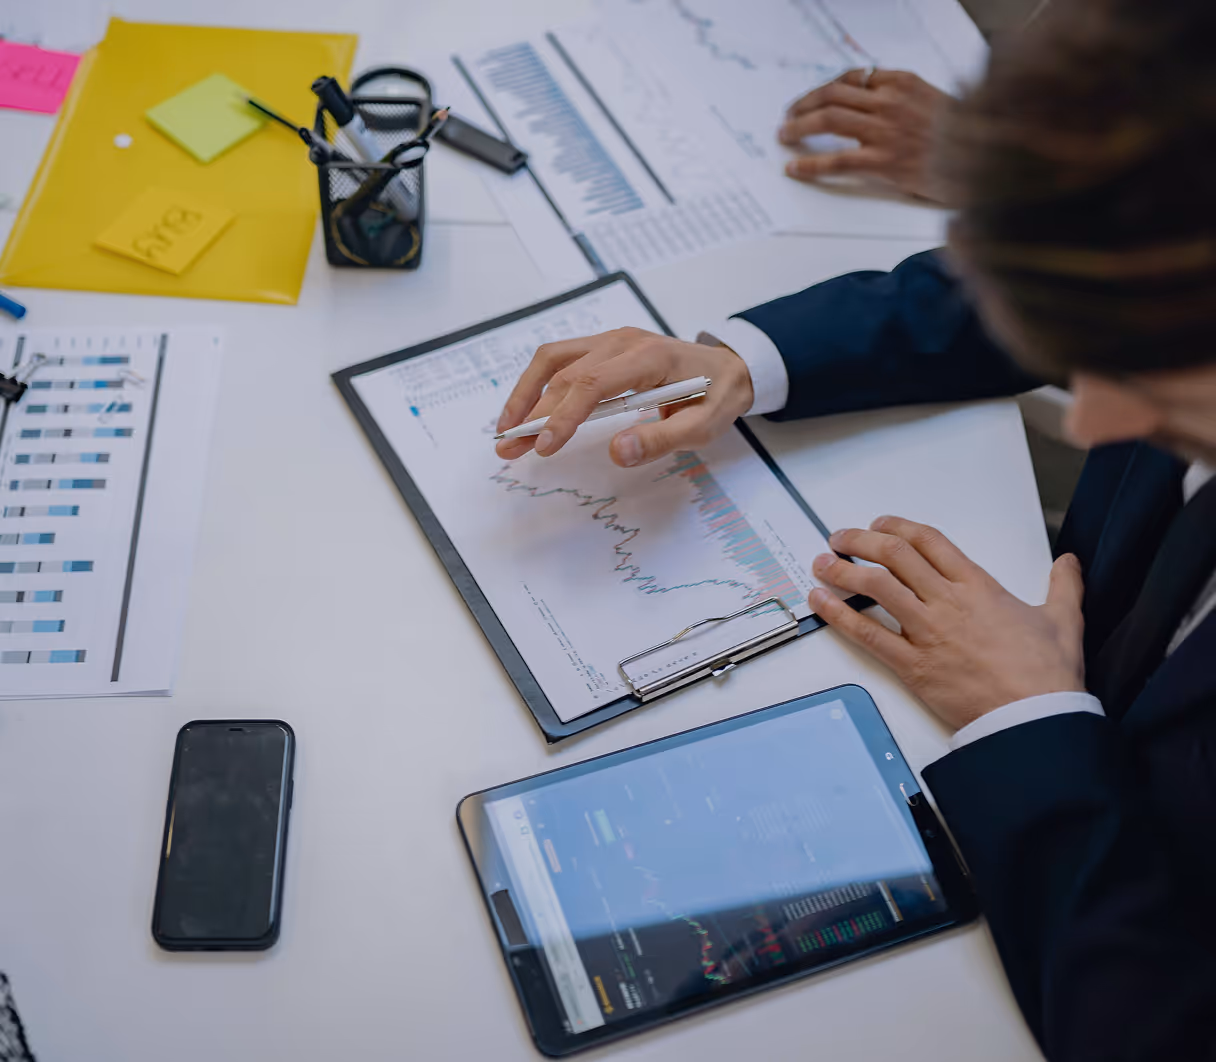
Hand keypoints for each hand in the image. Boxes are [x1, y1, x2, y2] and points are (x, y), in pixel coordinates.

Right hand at [495, 329, 752, 466]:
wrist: (729, 366)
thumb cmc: (716, 396)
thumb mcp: (703, 426)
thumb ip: (661, 439)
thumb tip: (616, 453)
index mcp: (648, 358)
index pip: (593, 383)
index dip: (563, 415)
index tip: (543, 446)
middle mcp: (623, 341)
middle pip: (566, 374)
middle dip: (533, 414)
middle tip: (508, 449)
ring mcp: (610, 340)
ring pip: (553, 360)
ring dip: (525, 393)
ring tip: (505, 429)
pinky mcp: (603, 347)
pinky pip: (561, 359)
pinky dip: (537, 384)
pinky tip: (525, 411)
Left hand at [779, 69, 951, 201]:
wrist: (983, 159)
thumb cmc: (962, 137)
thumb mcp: (934, 103)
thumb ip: (903, 99)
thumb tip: (871, 100)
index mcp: (903, 83)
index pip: (854, 77)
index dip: (826, 88)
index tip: (813, 99)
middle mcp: (891, 101)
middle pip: (833, 93)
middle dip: (804, 104)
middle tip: (789, 117)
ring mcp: (886, 130)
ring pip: (829, 119)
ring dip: (800, 126)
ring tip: (786, 135)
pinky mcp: (883, 161)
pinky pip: (836, 159)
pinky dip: (810, 163)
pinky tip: (796, 167)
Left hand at [808, 516, 1085, 730]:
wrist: (1034, 719)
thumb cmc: (1047, 675)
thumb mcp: (1063, 621)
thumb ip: (1063, 586)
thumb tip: (1069, 563)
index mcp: (978, 586)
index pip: (928, 541)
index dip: (898, 527)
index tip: (880, 524)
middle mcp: (947, 602)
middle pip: (893, 555)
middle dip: (860, 540)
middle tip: (840, 538)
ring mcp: (926, 632)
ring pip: (875, 587)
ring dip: (843, 570)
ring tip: (823, 563)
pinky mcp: (912, 665)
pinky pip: (867, 634)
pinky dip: (839, 615)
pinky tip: (821, 602)